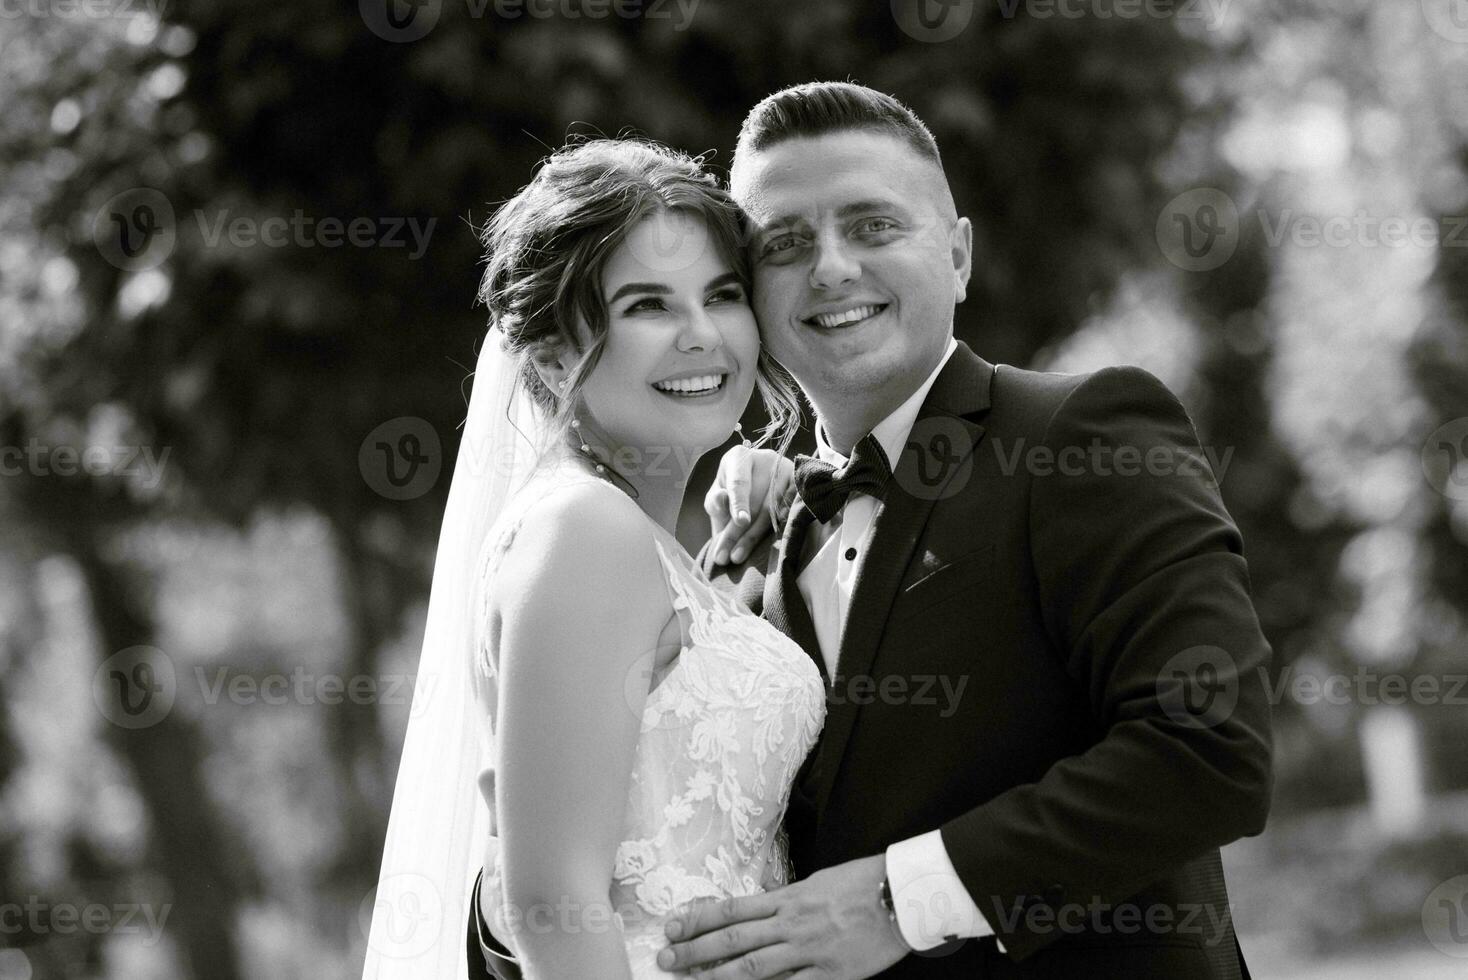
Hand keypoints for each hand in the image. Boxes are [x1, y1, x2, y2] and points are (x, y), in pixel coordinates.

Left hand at [657, 854, 908, 978]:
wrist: (903, 894)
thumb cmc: (864, 883)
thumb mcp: (819, 883)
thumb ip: (788, 901)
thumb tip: (758, 913)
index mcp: (789, 897)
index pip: (732, 908)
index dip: (698, 918)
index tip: (671, 925)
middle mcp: (792, 923)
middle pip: (733, 939)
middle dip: (695, 950)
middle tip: (664, 959)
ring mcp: (810, 951)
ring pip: (754, 968)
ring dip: (718, 977)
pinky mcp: (831, 975)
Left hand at [704, 444, 795, 565]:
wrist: (755, 489)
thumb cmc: (730, 494)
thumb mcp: (717, 497)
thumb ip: (715, 501)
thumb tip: (721, 500)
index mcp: (738, 457)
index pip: (739, 482)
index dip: (739, 503)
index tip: (740, 521)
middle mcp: (766, 458)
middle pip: (757, 500)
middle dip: (741, 532)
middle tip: (730, 556)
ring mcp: (787, 470)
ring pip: (775, 508)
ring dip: (756, 535)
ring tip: (738, 556)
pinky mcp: (801, 484)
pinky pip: (792, 509)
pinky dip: (781, 526)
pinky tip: (769, 544)